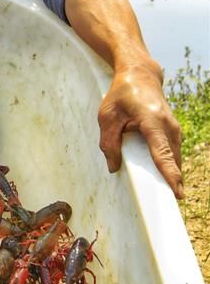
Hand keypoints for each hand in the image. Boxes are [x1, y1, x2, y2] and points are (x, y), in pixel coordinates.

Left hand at [98, 61, 182, 197]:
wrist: (140, 75)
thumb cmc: (121, 94)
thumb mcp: (107, 116)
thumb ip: (108, 143)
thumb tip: (114, 168)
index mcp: (152, 120)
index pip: (162, 153)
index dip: (169, 174)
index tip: (176, 193)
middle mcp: (168, 126)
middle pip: (172, 161)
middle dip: (171, 183)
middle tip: (166, 208)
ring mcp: (174, 129)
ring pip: (174, 159)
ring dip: (170, 177)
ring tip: (163, 199)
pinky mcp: (173, 132)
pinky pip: (172, 154)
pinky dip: (168, 167)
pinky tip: (161, 182)